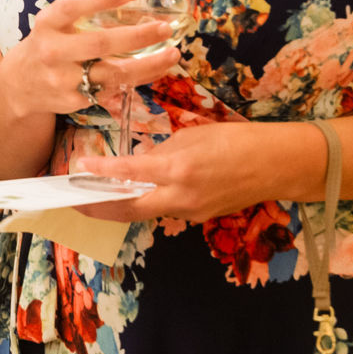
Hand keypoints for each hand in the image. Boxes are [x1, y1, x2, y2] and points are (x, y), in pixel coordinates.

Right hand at [0, 0, 181, 120]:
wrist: (20, 85)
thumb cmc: (52, 41)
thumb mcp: (65, 18)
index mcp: (48, 23)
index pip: (72, 6)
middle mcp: (52, 50)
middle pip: (99, 43)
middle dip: (137, 36)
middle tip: (165, 28)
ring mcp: (62, 79)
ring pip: (112, 72)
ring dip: (148, 64)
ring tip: (174, 53)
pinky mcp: (73, 100)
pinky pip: (113, 89)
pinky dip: (139, 78)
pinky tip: (157, 69)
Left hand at [74, 120, 324, 222]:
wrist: (279, 165)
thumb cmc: (238, 141)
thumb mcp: (193, 136)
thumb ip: (161, 151)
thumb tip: (136, 161)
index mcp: (179, 169)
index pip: (130, 173)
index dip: (101, 172)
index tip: (78, 168)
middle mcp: (182, 196)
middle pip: (128, 209)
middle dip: (97, 207)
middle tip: (72, 202)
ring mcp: (191, 211)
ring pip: (145, 212)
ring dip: (118, 207)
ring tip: (92, 198)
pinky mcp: (199, 216)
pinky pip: (164, 210)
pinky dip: (144, 203)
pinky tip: (130, 194)